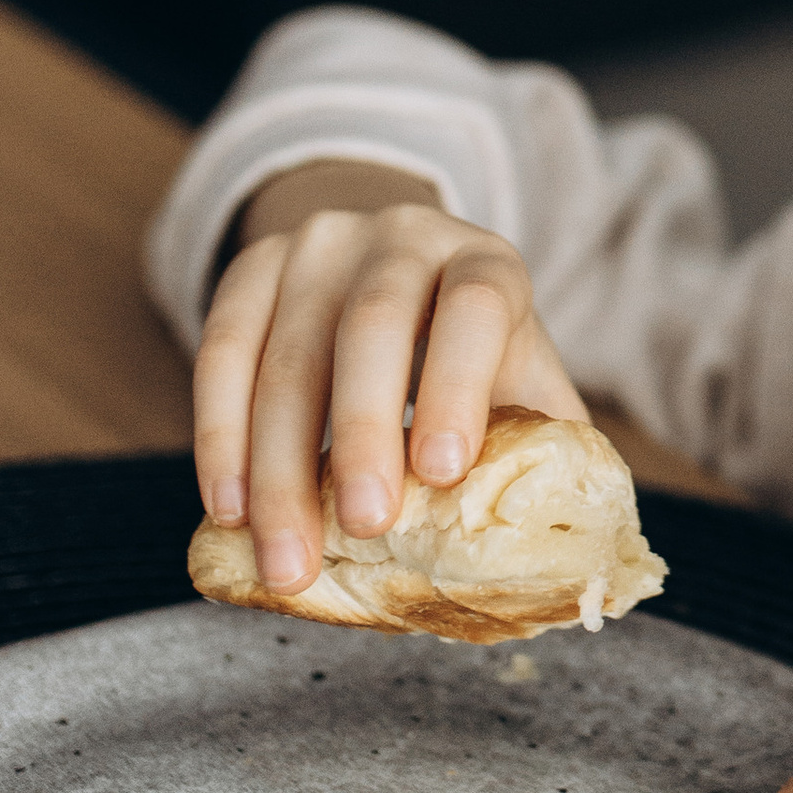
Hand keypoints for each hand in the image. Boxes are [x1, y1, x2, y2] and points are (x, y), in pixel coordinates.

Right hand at [194, 165, 585, 596]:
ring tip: (285, 556)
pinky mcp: (252, 266)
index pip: (475, 307)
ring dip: (277, 465)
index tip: (442, 472)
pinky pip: (220, 349)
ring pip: (286, 350)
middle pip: (373, 326)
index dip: (458, 386)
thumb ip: (546, 449)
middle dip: (362, 433)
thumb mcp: (520, 380)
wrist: (394, 271)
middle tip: (362, 528)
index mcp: (485, 262)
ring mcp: (319, 245)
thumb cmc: (469, 356)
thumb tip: (571, 552)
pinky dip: (221, 435)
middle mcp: (403, 237)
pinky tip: (229, 510)